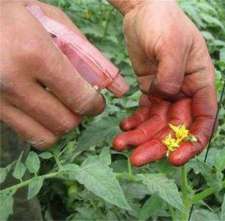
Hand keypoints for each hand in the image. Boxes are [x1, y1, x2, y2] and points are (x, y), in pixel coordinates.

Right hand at [0, 1, 105, 148]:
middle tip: (78, 101)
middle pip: (65, 122)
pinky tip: (41, 109)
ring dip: (61, 124)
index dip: (96, 105)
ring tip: (60, 106)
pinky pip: (26, 134)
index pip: (80, 99)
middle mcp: (14, 81)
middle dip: (79, 114)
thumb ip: (89, 55)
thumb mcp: (55, 23)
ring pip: (46, 136)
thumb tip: (120, 88)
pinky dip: (41, 128)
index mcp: (36, 54)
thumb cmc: (15, 16)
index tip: (97, 101)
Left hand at [112, 0, 216, 165]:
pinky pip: (143, 112)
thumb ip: (172, 73)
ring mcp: (166, 92)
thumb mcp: (172, 44)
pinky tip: (123, 127)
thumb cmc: (164, 21)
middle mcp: (185, 92)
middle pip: (175, 127)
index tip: (175, 158)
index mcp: (200, 83)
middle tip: (137, 159)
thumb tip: (166, 96)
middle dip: (157, 145)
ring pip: (156, 124)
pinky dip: (134, 122)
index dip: (193, 142)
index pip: (203, 120)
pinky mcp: (149, 89)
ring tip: (121, 145)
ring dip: (140, 137)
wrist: (143, 10)